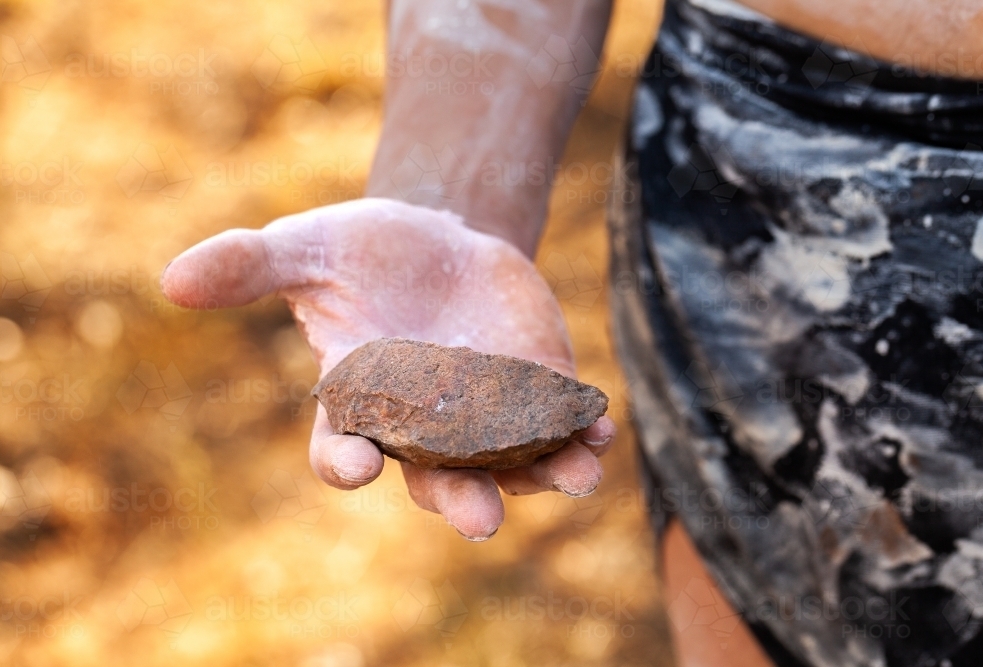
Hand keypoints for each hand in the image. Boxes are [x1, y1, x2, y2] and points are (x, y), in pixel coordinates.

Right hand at [161, 198, 615, 539]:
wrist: (442, 237)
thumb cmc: (364, 250)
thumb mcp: (307, 247)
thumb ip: (251, 266)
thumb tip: (171, 279)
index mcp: (360, 401)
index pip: (343, 445)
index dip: (346, 460)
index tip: (356, 467)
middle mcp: (423, 424)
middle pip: (438, 475)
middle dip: (461, 497)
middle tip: (481, 520)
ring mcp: (484, 413)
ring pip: (511, 462)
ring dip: (543, 475)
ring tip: (575, 479)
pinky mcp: (533, 389)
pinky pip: (558, 424)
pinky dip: (580, 432)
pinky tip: (599, 430)